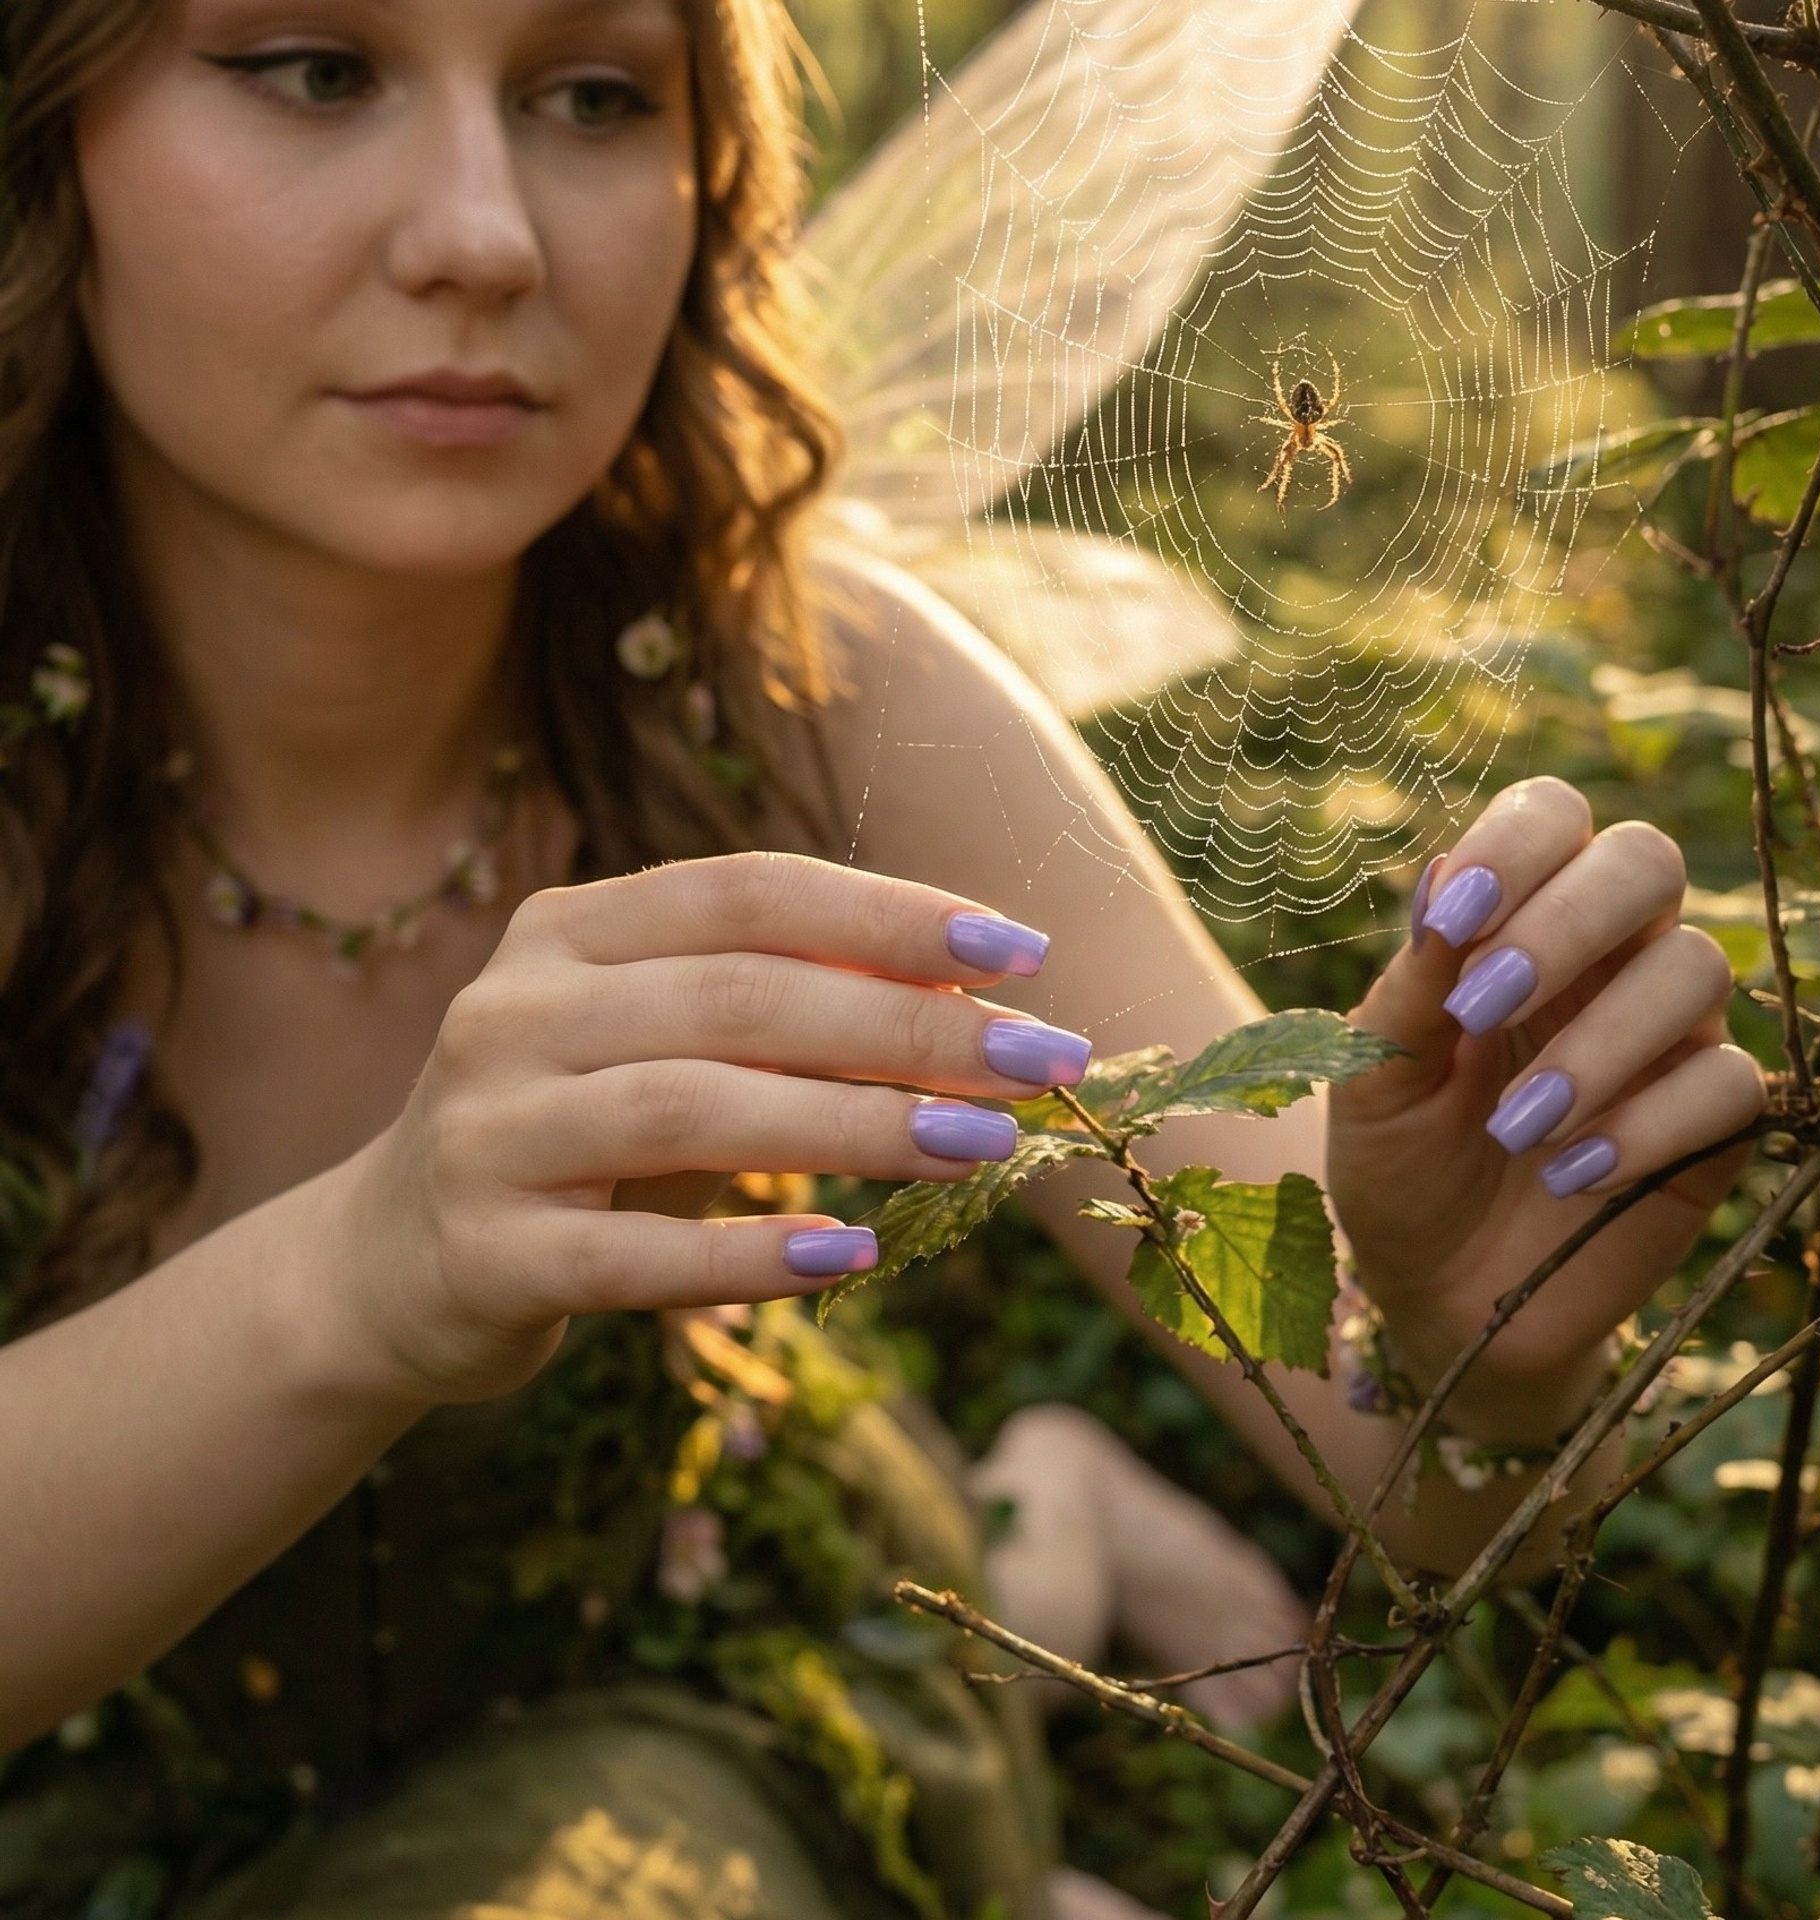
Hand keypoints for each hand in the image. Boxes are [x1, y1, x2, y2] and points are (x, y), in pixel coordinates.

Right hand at [325, 854, 1088, 1405]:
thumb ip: (776, 1006)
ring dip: (858, 1126)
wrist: (384, 1266)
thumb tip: (966, 990)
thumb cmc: (571, 1134)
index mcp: (567, 931)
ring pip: (694, 1110)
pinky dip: (751, 1254)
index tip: (1019, 949)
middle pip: (742, 998)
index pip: (748, 892)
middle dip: (911, 1026)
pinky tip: (854, 1256)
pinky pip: (635, 1256)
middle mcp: (514, 1010)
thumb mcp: (656, 1044)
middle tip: (1040, 1059)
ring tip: (984, 1146)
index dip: (890, 914)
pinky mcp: (485, 1254)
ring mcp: (488, 1130)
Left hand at [1326, 778, 1766, 1436]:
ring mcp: (1667, 1037)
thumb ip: (1407, 991)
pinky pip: (1727, 1086)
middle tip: (1482, 1007)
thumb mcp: (1371, 1082)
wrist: (1438, 1296)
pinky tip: (1570, 1176)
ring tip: (1515, 1128)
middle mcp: (1605, 960)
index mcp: (1515, 924)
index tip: (1456, 914)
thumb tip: (1440, 885)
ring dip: (1596, 1043)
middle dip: (1565, 923)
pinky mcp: (1710, 1126)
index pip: (1553, 819)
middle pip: (1645, 862)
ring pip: (1696, 969)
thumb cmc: (1398, 1168)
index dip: (1517, 845)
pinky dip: (1644, 1127)